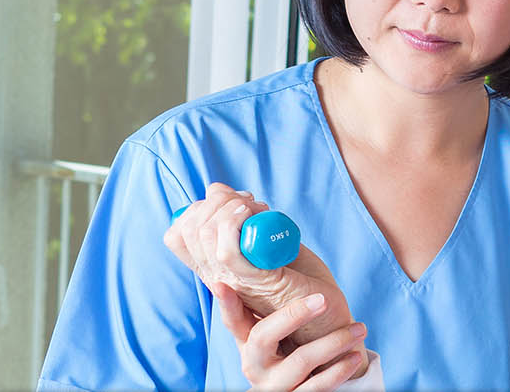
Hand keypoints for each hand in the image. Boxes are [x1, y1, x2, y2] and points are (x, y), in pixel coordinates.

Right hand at [166, 183, 354, 347]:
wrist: (331, 317)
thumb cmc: (304, 284)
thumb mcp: (270, 248)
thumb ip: (249, 225)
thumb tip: (221, 191)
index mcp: (218, 271)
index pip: (177, 237)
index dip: (195, 210)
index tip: (232, 203)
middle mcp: (219, 280)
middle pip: (189, 231)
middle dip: (216, 202)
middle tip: (250, 203)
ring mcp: (236, 286)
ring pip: (205, 238)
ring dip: (228, 209)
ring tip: (253, 207)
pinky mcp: (259, 286)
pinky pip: (230, 255)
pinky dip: (234, 226)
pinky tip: (250, 214)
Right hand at [212, 283, 369, 390]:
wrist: (311, 384)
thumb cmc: (301, 341)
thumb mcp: (284, 320)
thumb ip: (278, 287)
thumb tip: (273, 232)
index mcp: (247, 340)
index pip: (232, 319)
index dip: (226, 302)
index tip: (222, 283)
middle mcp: (254, 364)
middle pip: (261, 338)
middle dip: (293, 315)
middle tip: (323, 298)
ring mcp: (274, 384)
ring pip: (299, 362)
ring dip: (334, 343)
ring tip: (360, 328)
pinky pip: (316, 387)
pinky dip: (338, 370)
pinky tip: (354, 356)